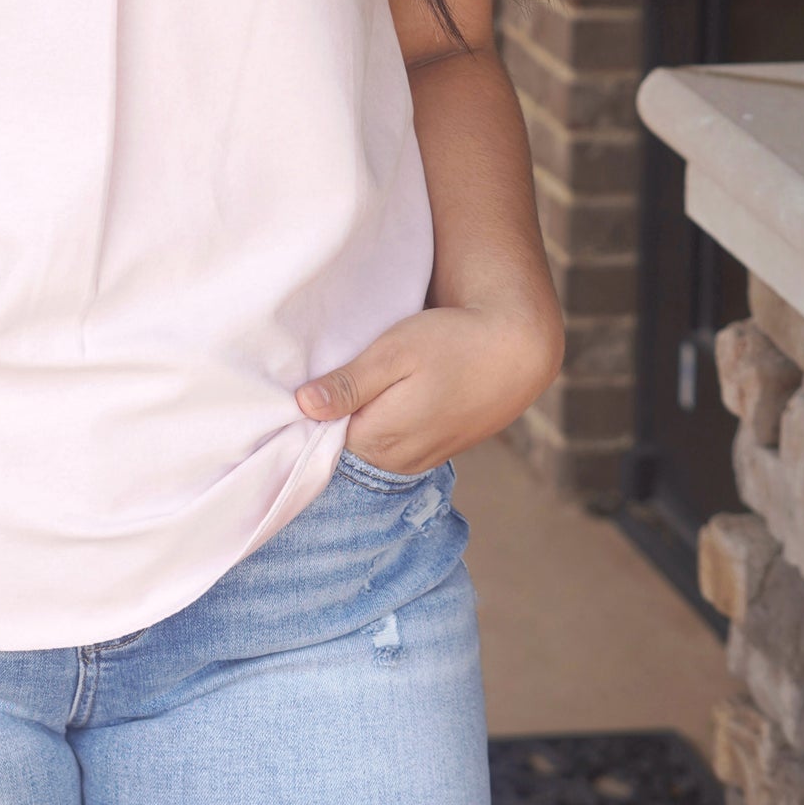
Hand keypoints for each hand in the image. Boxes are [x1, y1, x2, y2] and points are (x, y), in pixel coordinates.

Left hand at [294, 302, 564, 474]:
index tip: (286, 397)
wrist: (517, 349)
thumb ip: (350, 384)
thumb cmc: (453, 342)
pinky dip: (377, 429)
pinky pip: (391, 447)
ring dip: (352, 426)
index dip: (302, 421)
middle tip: (306, 387)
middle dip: (323, 426)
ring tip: (340, 391)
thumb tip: (304, 406)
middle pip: (341, 451)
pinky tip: (374, 403)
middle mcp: (396, 461)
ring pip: (366, 450)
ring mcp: (419, 459)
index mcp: (379, 440)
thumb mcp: (394, 351)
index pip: (319, 446)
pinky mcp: (435, 449)